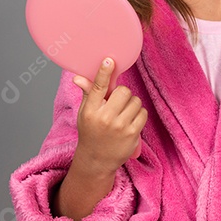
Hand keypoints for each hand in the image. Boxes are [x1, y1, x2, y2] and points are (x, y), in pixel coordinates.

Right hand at [70, 57, 146, 173]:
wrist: (96, 160)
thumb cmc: (91, 132)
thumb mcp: (85, 113)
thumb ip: (87, 94)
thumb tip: (78, 77)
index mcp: (90, 110)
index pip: (98, 87)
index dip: (104, 72)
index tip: (109, 60)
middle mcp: (104, 118)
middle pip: (123, 91)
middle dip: (123, 95)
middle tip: (118, 103)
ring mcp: (119, 126)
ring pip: (135, 101)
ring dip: (132, 105)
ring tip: (123, 114)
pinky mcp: (132, 134)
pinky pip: (142, 113)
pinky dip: (139, 115)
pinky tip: (130, 122)